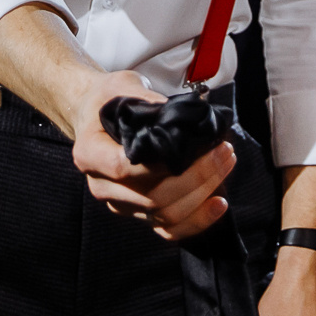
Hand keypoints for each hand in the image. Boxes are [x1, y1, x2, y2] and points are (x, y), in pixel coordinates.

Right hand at [66, 70, 237, 241]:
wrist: (95, 115)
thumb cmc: (109, 99)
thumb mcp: (123, 86)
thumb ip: (148, 102)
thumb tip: (183, 117)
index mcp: (90, 153)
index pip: (123, 168)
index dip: (161, 164)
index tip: (194, 145)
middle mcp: (101, 185)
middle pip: (151, 197)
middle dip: (196, 177)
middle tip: (224, 150)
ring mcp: (120, 204)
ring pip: (164, 215)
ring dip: (202, 193)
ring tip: (225, 163)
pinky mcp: (138, 213)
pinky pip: (168, 229)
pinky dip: (197, 220)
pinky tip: (219, 204)